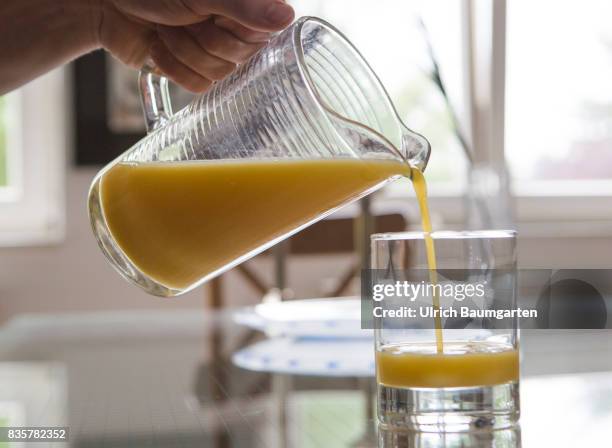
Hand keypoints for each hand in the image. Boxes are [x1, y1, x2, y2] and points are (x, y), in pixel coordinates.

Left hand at [95, 0, 294, 91]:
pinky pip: (197, 86)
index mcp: (245, 9)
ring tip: (167, 29)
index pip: (261, 38)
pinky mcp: (193, 70)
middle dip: (201, 41)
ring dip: (182, 52)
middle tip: (183, 19)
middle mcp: (234, 30)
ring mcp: (213, 52)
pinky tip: (160, 46)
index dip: (232, 33)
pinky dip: (172, 67)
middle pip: (236, 60)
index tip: (211, 16)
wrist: (107, 3)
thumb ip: (246, 8)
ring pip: (216, 76)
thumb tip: (286, 16)